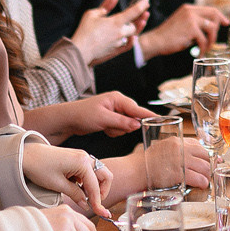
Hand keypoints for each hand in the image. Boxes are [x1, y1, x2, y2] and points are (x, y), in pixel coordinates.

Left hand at [22, 90, 150, 141]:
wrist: (68, 119)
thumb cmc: (83, 115)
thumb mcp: (103, 119)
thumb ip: (122, 122)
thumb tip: (137, 124)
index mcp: (117, 98)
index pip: (137, 108)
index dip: (148, 115)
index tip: (161, 118)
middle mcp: (118, 103)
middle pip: (132, 118)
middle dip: (123, 126)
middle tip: (110, 127)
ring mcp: (115, 111)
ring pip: (127, 126)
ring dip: (117, 130)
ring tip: (105, 127)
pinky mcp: (112, 119)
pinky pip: (120, 128)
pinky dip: (113, 131)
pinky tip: (104, 129)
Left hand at [22, 143, 109, 218]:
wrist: (26, 155)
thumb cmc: (39, 167)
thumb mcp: (57, 185)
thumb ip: (75, 194)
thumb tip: (86, 204)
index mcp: (82, 162)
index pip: (95, 187)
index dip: (98, 202)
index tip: (100, 213)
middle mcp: (85, 157)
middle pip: (105, 176)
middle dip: (102, 191)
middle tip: (94, 203)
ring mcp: (81, 157)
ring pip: (99, 174)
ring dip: (95, 186)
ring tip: (85, 198)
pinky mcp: (76, 159)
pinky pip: (90, 172)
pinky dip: (88, 182)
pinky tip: (78, 190)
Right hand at [74, 0, 151, 63]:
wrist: (80, 50)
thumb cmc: (84, 32)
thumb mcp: (93, 14)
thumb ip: (106, 5)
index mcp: (116, 22)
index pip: (134, 11)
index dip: (142, 5)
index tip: (146, 0)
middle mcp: (120, 33)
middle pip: (134, 25)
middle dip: (136, 19)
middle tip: (139, 13)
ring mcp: (119, 43)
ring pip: (132, 35)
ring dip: (134, 28)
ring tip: (136, 22)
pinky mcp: (116, 51)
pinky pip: (128, 45)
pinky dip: (131, 40)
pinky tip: (132, 36)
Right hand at [105, 138, 213, 197]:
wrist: (135, 171)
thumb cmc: (146, 163)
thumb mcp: (162, 149)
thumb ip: (176, 151)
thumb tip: (190, 158)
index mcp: (177, 140)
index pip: (199, 145)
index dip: (207, 155)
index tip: (212, 160)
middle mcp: (181, 148)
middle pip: (205, 156)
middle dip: (210, 165)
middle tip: (210, 173)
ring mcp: (181, 160)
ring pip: (205, 167)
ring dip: (208, 175)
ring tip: (206, 181)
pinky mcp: (179, 174)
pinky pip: (199, 178)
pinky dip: (203, 182)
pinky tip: (202, 185)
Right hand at [140, 3, 226, 56]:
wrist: (155, 41)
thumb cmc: (168, 36)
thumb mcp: (182, 23)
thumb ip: (194, 23)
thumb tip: (208, 28)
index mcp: (188, 8)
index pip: (209, 9)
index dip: (219, 16)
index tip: (226, 22)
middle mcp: (190, 11)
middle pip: (214, 14)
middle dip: (218, 27)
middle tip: (216, 39)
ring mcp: (191, 19)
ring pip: (212, 27)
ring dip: (211, 40)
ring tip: (205, 48)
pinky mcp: (191, 29)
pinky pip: (204, 39)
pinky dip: (203, 48)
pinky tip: (199, 53)